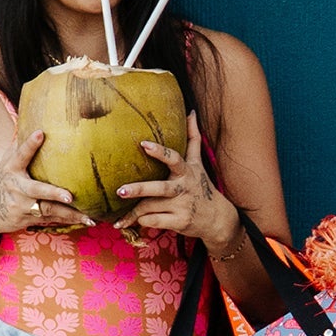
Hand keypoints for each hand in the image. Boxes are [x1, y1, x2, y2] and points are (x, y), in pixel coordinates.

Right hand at [0, 129, 93, 242]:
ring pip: (48, 210)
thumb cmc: (2, 180)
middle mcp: (17, 188)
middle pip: (37, 191)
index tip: (40, 133)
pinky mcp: (28, 219)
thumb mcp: (5, 162)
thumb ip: (19, 146)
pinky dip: (69, 221)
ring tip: (89, 216)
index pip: (20, 154)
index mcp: (11, 169)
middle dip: (53, 193)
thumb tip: (31, 120)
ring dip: (69, 213)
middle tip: (70, 196)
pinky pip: (51, 220)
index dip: (29, 144)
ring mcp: (22, 206)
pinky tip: (87, 221)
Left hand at [112, 113, 241, 249]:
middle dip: (139, 189)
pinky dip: (142, 222)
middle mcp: (184, 188)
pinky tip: (132, 223)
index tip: (143, 144)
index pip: (173, 159)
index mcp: (186, 171)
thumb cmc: (200, 186)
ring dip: (134, 212)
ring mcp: (182, 207)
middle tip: (120, 191)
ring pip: (152, 208)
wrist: (217, 218)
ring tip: (118, 217)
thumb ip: (192, 138)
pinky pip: (154, 222)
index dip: (159, 151)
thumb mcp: (198, 163)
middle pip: (159, 188)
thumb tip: (190, 112)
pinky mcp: (180, 223)